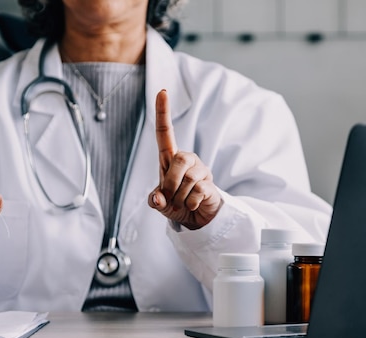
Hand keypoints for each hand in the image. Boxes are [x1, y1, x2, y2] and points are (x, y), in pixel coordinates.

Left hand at [148, 89, 221, 229]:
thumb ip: (155, 200)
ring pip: (188, 180)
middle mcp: (186, 160)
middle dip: (171, 183)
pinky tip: (193, 204)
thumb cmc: (175, 203)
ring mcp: (200, 170)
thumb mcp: (160, 203)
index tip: (162, 91)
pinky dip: (190, 203)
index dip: (163, 112)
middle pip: (179, 161)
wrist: (195, 218)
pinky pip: (197, 192)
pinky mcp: (210, 184)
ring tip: (182, 202)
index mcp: (170, 159)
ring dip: (180, 197)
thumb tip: (157, 199)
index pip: (164, 132)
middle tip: (170, 197)